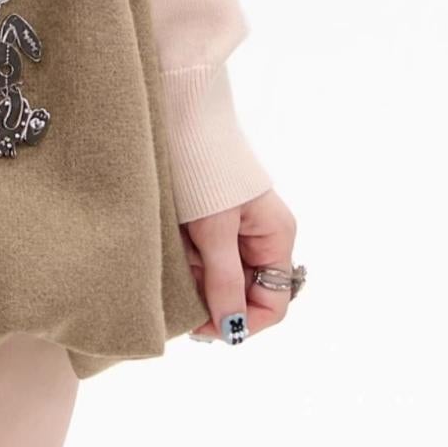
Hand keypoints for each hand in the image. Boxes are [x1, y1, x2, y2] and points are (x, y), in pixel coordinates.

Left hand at [181, 185, 299, 344]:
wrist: (180, 118)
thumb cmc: (205, 169)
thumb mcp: (214, 229)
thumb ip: (223, 280)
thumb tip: (230, 329)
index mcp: (276, 238)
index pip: (272, 304)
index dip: (241, 323)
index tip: (203, 328)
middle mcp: (260, 239)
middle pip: (243, 295)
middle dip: (212, 300)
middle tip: (180, 297)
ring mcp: (235, 233)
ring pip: (219, 280)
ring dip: (195, 280)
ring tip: (174, 262)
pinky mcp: (211, 225)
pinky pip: (203, 260)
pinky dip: (186, 264)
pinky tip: (171, 253)